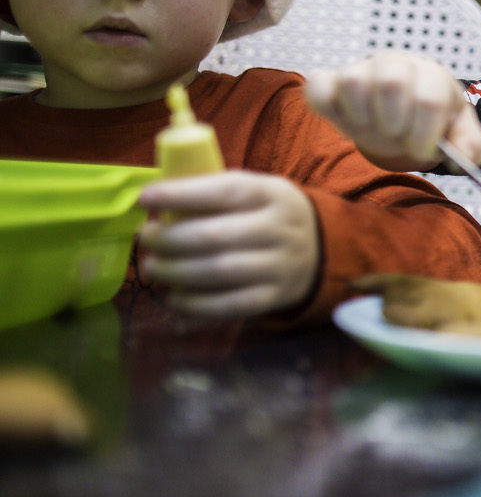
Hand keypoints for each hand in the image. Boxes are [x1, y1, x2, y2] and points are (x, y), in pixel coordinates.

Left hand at [137, 172, 319, 320]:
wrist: (319, 251)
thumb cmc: (267, 216)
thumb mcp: (255, 193)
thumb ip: (214, 196)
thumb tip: (155, 204)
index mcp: (272, 194)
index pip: (224, 191)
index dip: (181, 195)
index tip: (145, 198)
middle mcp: (280, 229)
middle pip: (215, 236)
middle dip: (170, 239)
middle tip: (146, 239)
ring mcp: (280, 266)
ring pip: (220, 272)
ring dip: (176, 272)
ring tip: (153, 267)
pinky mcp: (274, 297)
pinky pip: (230, 306)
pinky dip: (194, 306)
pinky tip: (174, 300)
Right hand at [304, 52, 480, 171]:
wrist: (405, 116)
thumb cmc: (433, 123)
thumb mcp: (461, 135)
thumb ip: (472, 146)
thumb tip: (466, 155)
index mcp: (432, 75)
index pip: (429, 98)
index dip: (425, 133)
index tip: (423, 149)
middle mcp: (396, 65)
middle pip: (392, 81)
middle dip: (396, 122)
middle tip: (399, 136)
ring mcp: (361, 71)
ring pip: (354, 81)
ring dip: (365, 117)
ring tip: (376, 128)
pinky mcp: (332, 83)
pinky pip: (318, 85)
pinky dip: (326, 105)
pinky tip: (347, 120)